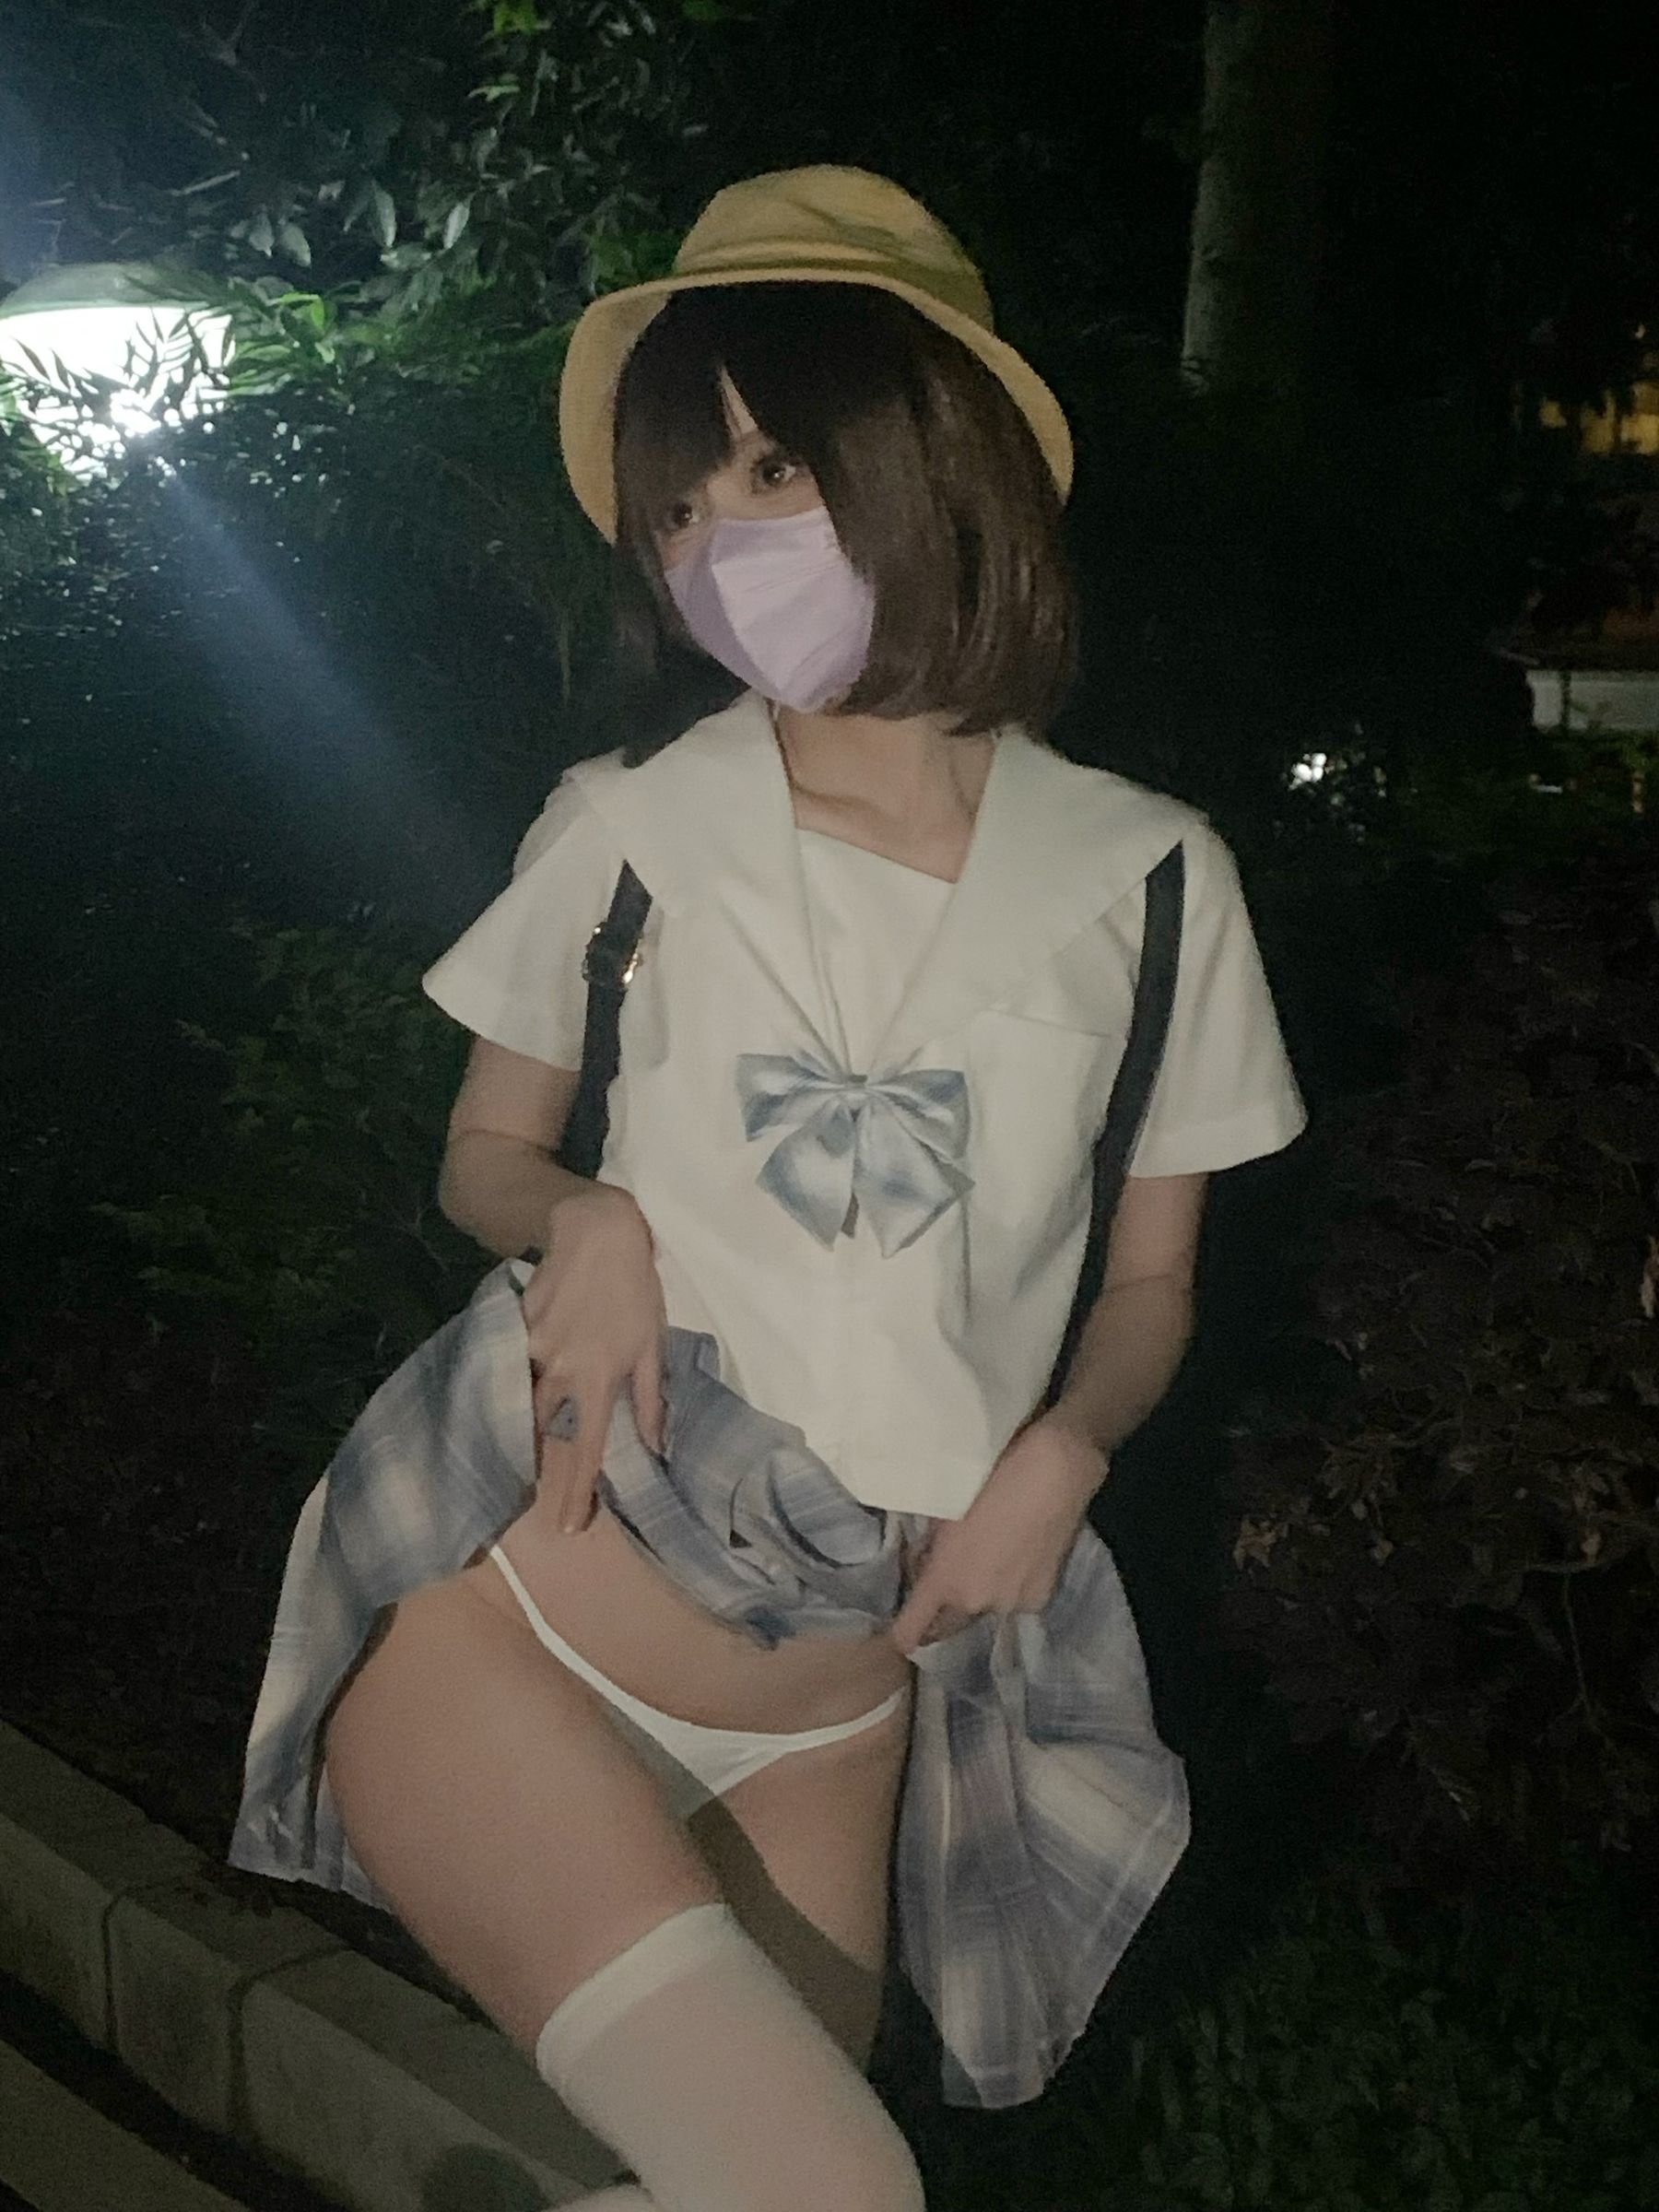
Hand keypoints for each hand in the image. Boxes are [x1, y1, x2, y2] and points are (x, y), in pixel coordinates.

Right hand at [523, 1183, 665, 1533]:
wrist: (596, 1232)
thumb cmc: (635, 1290)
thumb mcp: (652, 1344)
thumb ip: (650, 1400)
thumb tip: (656, 1448)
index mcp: (598, 1380)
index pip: (588, 1449)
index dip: (576, 1492)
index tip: (567, 1528)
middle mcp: (559, 1371)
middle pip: (542, 1428)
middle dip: (541, 1448)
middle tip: (543, 1461)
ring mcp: (530, 1348)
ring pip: (523, 1394)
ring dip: (529, 1406)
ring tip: (530, 1412)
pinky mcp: (513, 1326)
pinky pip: (513, 1360)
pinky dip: (520, 1368)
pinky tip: (531, 1359)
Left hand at [888, 1418, 1106, 1657]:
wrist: (1052, 1473)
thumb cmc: (988, 1480)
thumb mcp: (943, 1512)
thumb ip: (929, 1549)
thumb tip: (921, 1565)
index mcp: (944, 1582)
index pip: (911, 1631)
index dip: (900, 1635)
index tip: (895, 1636)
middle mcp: (975, 1603)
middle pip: (946, 1627)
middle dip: (938, 1616)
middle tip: (938, 1592)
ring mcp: (1011, 1604)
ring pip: (983, 1611)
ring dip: (978, 1597)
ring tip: (987, 1562)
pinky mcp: (1041, 1598)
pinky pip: (1014, 1601)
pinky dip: (1010, 1588)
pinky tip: (1017, 1558)